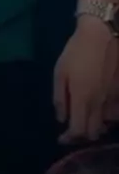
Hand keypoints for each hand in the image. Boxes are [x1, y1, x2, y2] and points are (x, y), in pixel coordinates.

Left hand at [54, 16, 118, 143]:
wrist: (102, 35)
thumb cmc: (76, 51)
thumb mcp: (60, 71)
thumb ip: (59, 97)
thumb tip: (61, 119)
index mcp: (82, 98)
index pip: (78, 131)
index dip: (69, 139)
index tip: (61, 137)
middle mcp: (99, 104)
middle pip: (93, 133)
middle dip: (82, 135)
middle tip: (73, 128)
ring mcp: (112, 99)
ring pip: (105, 125)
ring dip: (95, 126)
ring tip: (86, 117)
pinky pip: (114, 114)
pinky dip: (106, 117)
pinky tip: (99, 108)